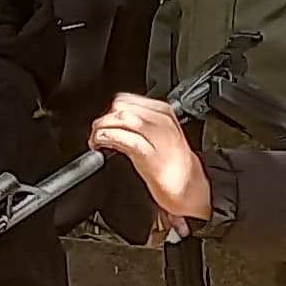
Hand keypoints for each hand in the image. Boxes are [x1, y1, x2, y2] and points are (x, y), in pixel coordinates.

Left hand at [92, 93, 211, 228]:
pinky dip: (107, 138)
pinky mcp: (149, 154)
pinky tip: (101, 145)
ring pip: (123, 119)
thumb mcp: (159, 134)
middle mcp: (161, 121)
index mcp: (163, 112)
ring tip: (96, 138)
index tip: (104, 120)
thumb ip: (140, 123)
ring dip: (103, 127)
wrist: (189, 185)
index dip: (110, 109)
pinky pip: (124, 139)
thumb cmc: (172, 162)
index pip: (128, 99)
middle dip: (105, 118)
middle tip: (97, 130)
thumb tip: (114, 120)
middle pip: (123, 108)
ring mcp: (157, 136)